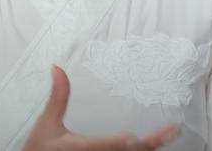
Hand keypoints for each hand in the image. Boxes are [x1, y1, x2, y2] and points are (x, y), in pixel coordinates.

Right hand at [21, 65, 181, 150]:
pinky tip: (151, 145)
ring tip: (169, 135)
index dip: (119, 144)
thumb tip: (58, 68)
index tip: (134, 137)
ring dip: (149, 149)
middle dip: (150, 144)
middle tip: (172, 130)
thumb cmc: (40, 150)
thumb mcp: (47, 124)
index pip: (105, 146)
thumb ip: (58, 97)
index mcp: (81, 149)